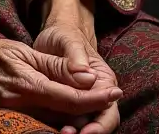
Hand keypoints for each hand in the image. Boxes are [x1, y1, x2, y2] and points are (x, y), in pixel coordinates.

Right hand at [0, 31, 121, 119]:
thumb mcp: (21, 50)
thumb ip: (53, 65)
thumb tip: (86, 75)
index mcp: (28, 86)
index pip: (71, 99)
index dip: (96, 97)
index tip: (115, 91)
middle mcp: (23, 106)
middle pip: (68, 116)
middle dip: (92, 110)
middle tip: (111, 98)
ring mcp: (16, 115)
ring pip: (57, 121)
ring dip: (79, 114)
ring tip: (96, 102)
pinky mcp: (11, 117)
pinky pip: (42, 121)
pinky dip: (59, 115)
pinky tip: (70, 109)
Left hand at [33, 0, 120, 133]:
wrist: (54, 34)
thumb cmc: (64, 34)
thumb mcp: (68, 40)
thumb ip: (76, 57)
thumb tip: (87, 77)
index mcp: (103, 80)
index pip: (108, 110)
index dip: (99, 125)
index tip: (84, 132)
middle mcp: (96, 93)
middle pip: (99, 122)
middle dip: (86, 132)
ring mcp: (83, 100)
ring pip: (83, 124)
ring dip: (74, 130)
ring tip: (59, 133)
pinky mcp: (68, 102)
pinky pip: (69, 119)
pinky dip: (62, 124)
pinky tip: (50, 127)